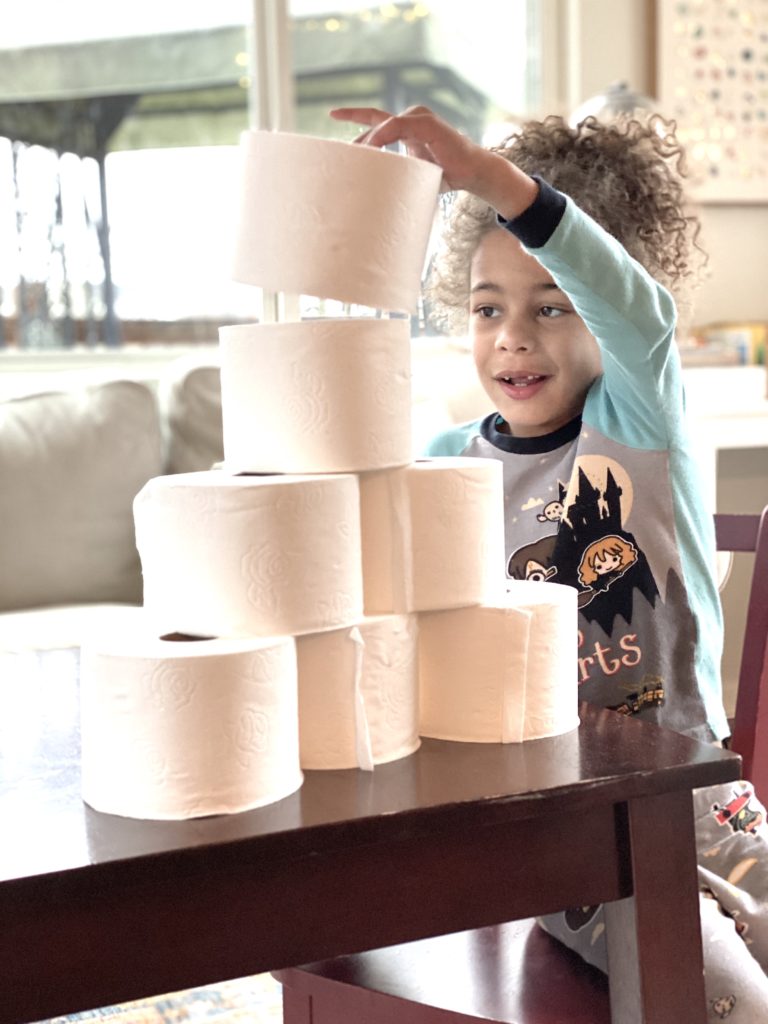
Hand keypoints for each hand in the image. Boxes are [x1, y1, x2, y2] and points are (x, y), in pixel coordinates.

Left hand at [330, 105, 485, 191]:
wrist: (471, 173)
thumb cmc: (444, 175)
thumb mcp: (412, 173)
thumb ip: (394, 172)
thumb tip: (370, 191)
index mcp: (405, 128)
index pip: (375, 117)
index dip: (354, 115)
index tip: (332, 114)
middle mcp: (411, 118)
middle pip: (375, 122)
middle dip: (357, 138)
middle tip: (338, 153)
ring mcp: (420, 118)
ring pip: (385, 123)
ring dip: (369, 140)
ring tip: (355, 157)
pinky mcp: (428, 124)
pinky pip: (400, 126)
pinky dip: (385, 135)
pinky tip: (374, 147)